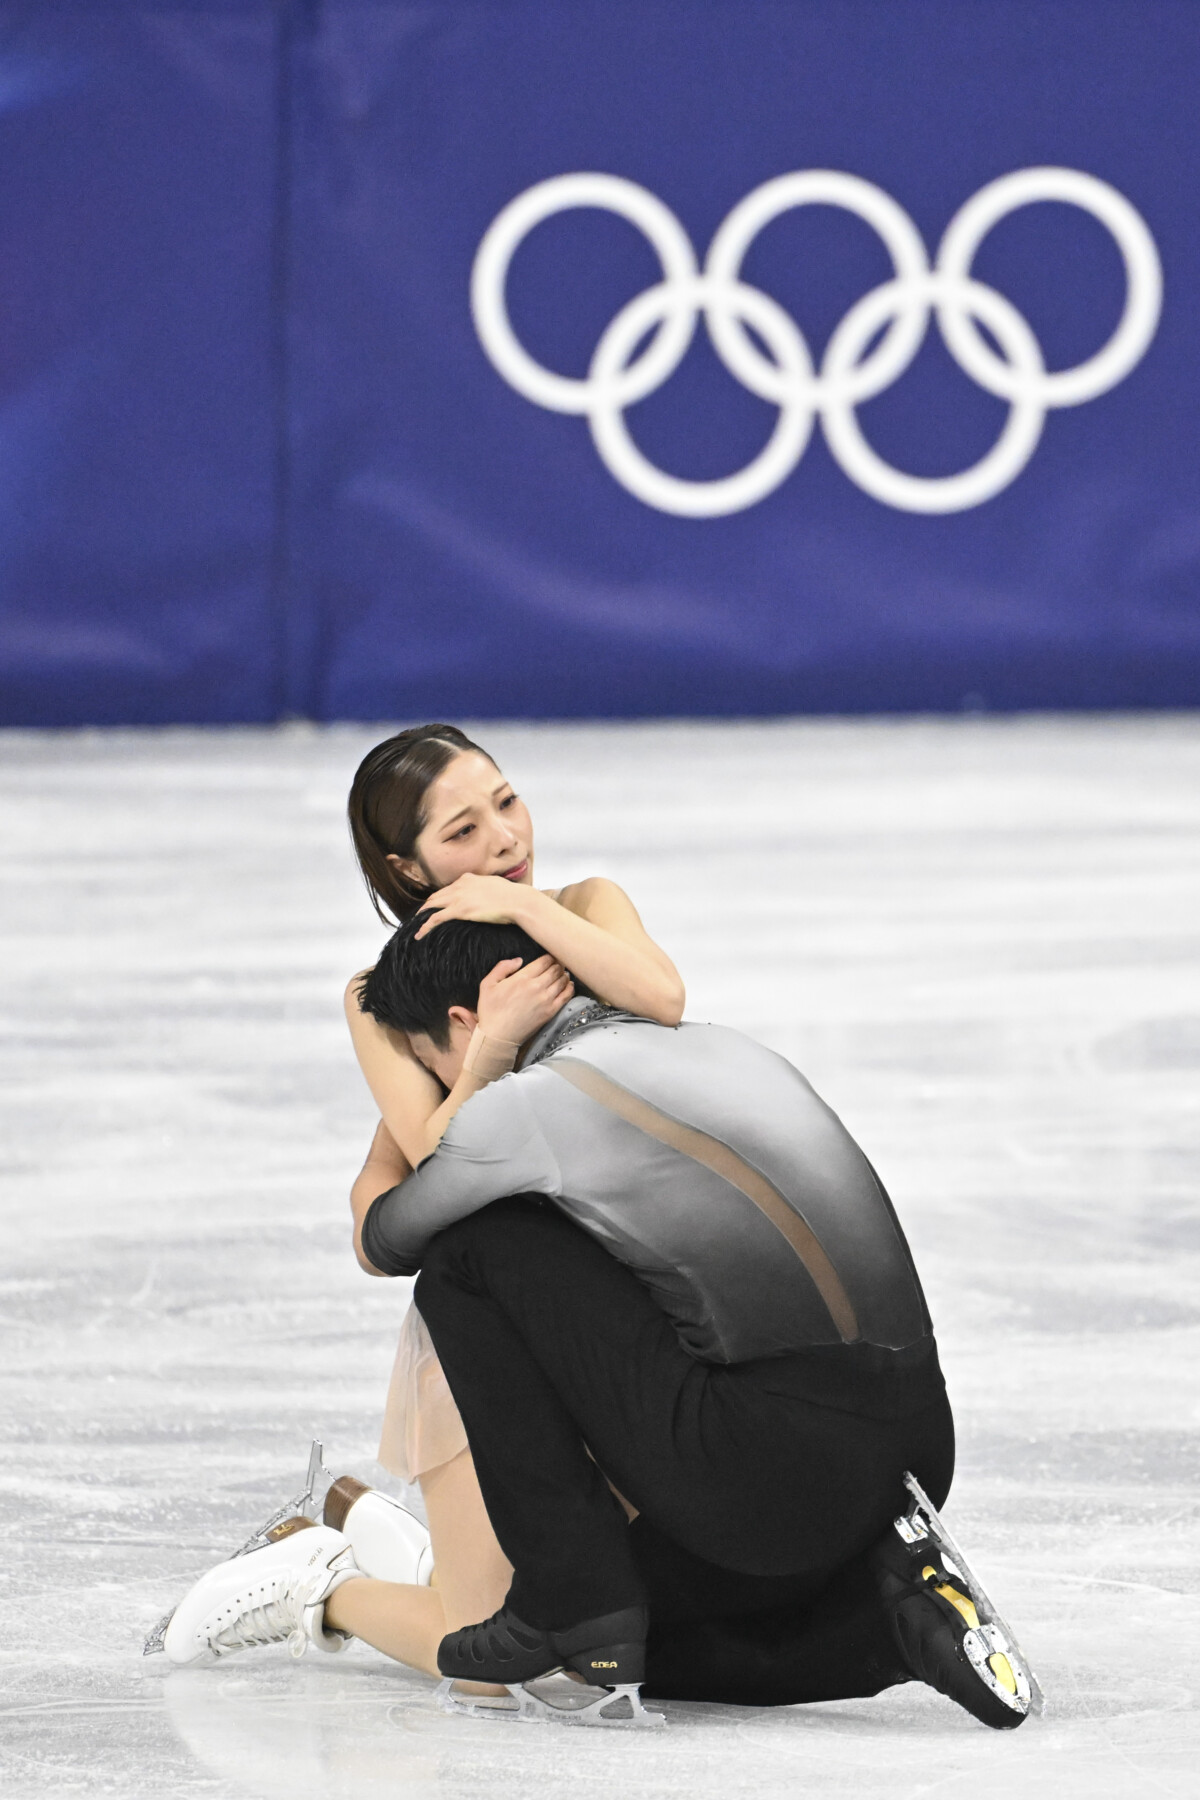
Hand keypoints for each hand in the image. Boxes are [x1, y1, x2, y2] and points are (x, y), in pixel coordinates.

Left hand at [414, 873, 529, 936]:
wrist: (518, 901)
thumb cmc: (513, 896)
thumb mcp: (497, 886)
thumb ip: (487, 887)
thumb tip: (490, 892)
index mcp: (469, 878)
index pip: (448, 888)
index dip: (440, 897)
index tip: (436, 906)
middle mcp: (460, 885)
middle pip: (437, 896)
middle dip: (427, 906)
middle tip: (421, 916)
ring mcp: (458, 897)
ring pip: (432, 906)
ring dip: (422, 916)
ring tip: (416, 925)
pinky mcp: (459, 910)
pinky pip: (435, 919)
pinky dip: (425, 927)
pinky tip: (419, 935)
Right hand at [475, 955, 573, 1044]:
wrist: (498, 1037)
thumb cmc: (490, 1011)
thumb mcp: (487, 984)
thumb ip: (502, 967)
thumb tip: (519, 960)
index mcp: (522, 978)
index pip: (544, 961)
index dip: (550, 957)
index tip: (550, 957)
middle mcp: (536, 987)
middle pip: (555, 969)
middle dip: (558, 964)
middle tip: (559, 963)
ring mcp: (545, 1000)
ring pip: (562, 981)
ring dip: (564, 974)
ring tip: (564, 973)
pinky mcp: (550, 1012)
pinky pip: (566, 996)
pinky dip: (570, 988)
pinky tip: (569, 985)